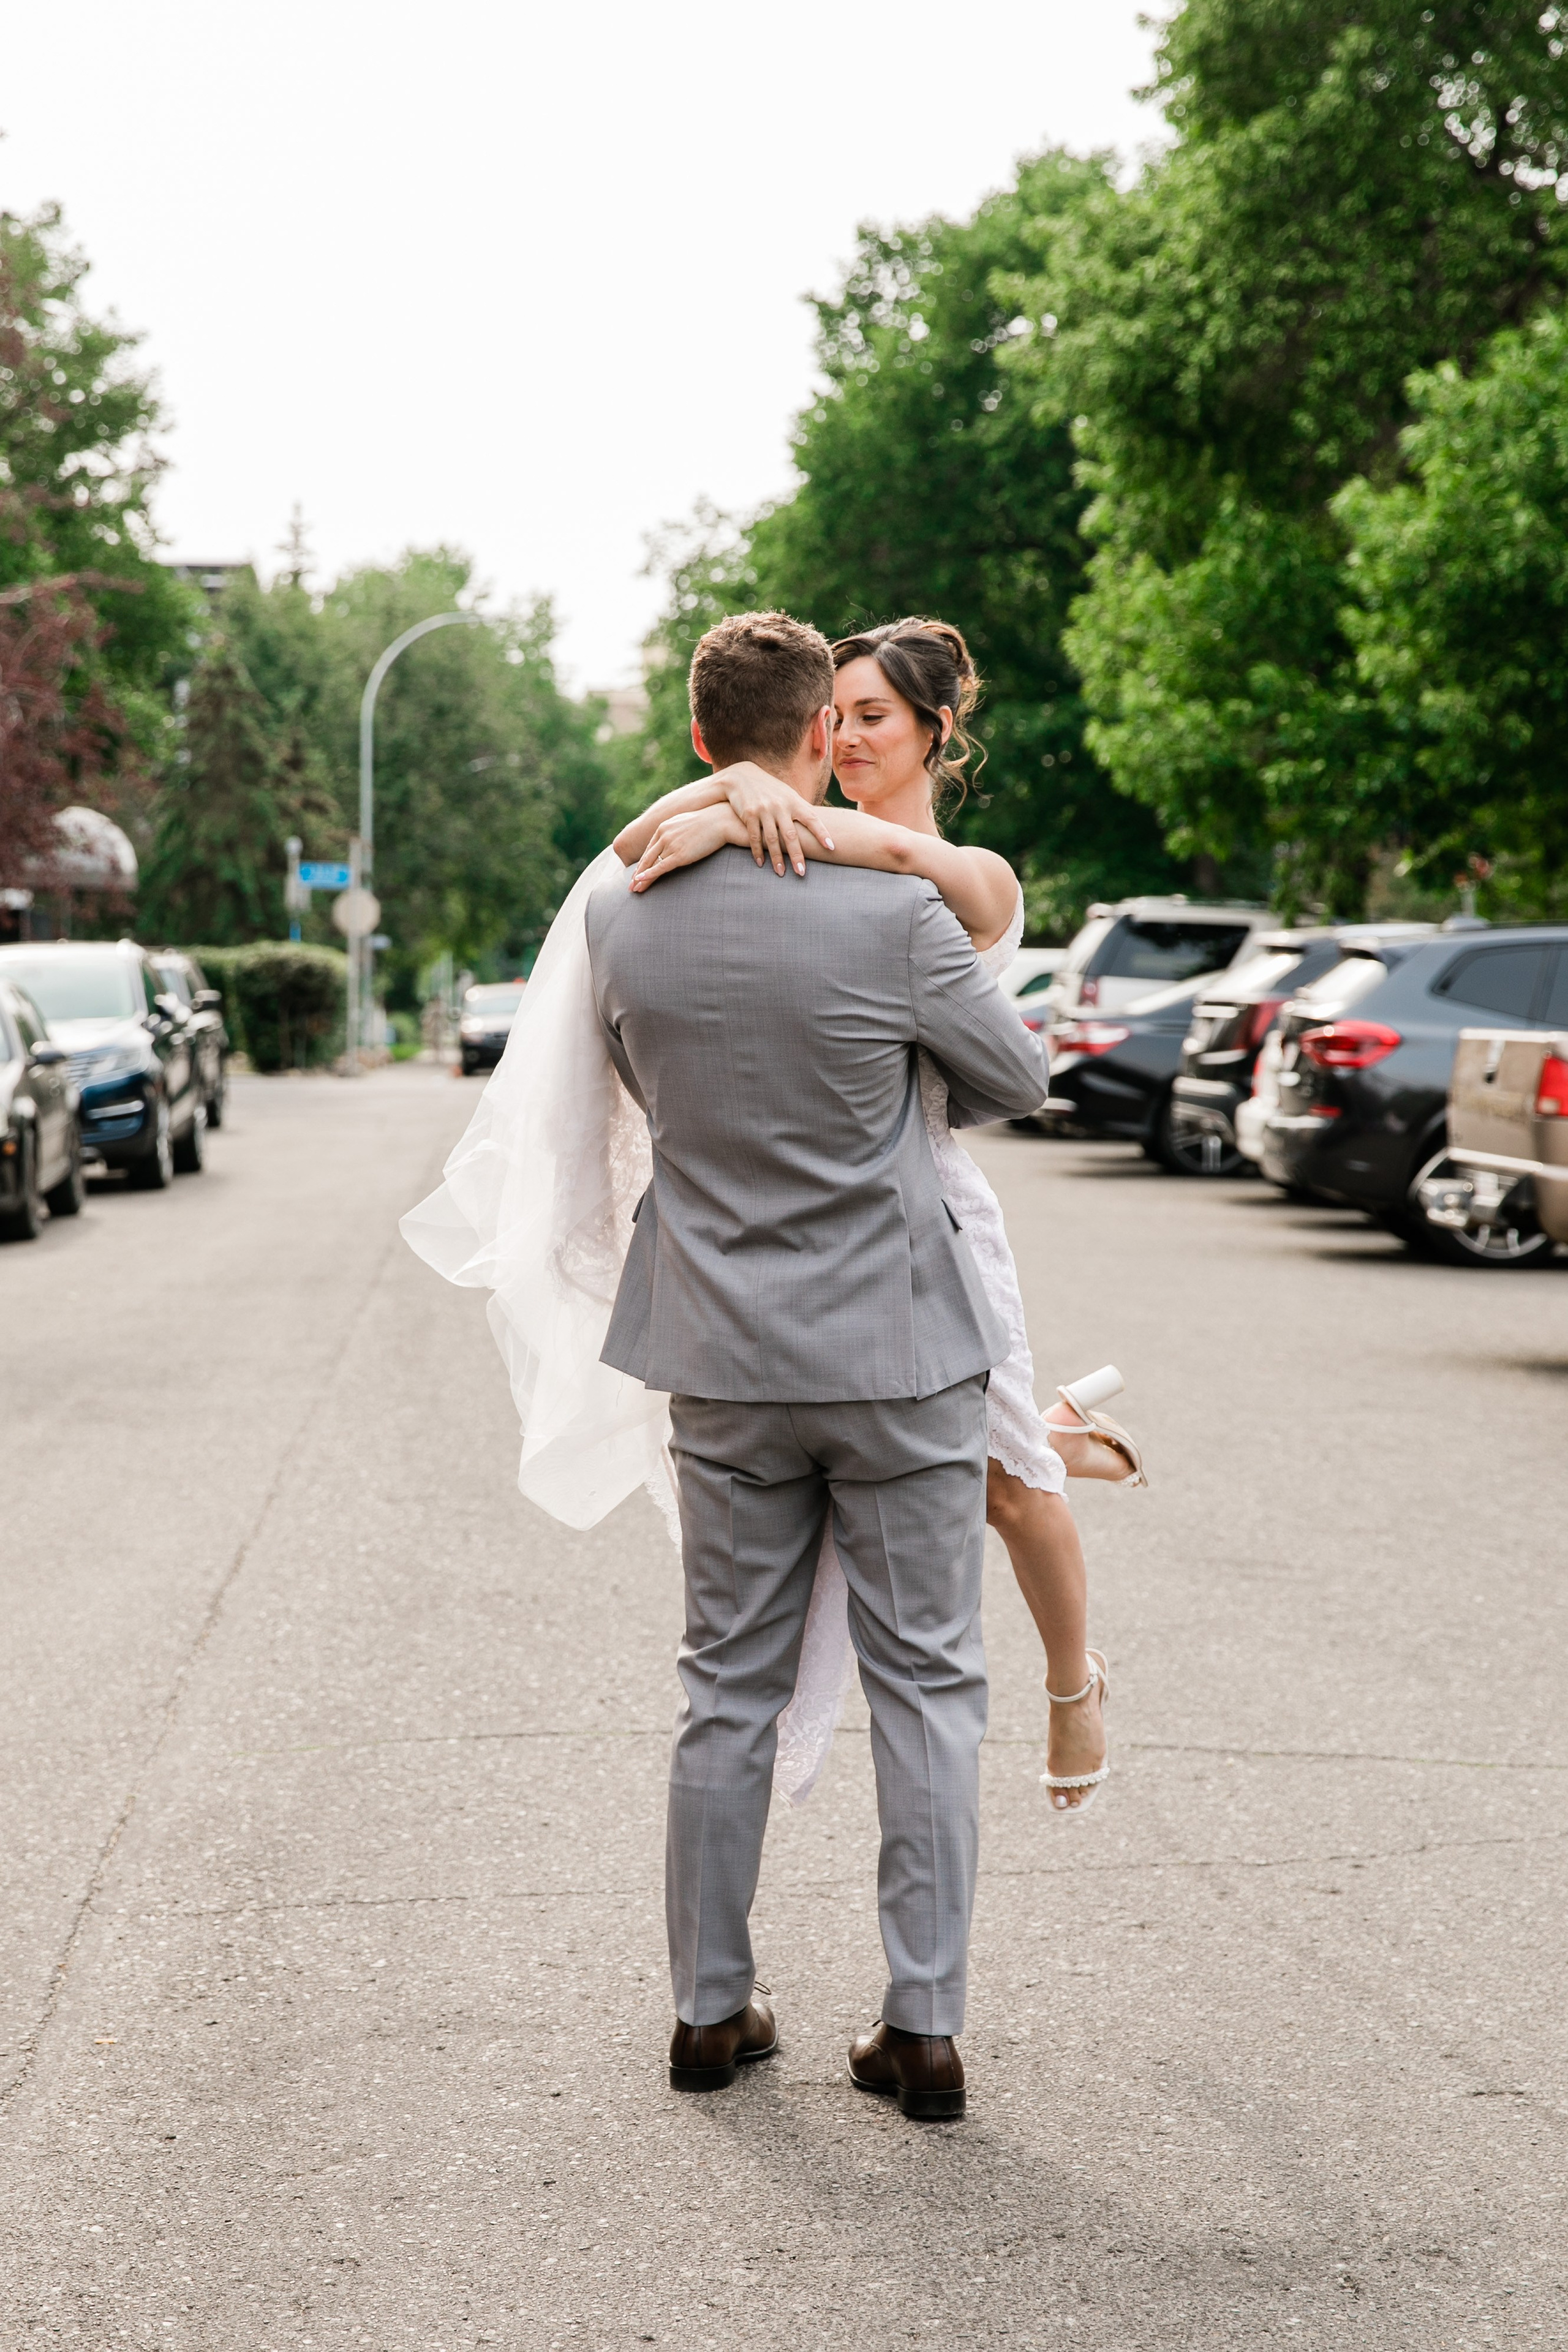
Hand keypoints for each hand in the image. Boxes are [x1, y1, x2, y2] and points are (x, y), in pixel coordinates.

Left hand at [630, 804, 747, 890]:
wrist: (721, 820)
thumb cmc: (709, 822)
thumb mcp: (687, 823)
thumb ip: (678, 831)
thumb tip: (680, 838)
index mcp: (664, 827)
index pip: (649, 849)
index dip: (642, 863)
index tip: (637, 873)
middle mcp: (663, 835)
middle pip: (646, 858)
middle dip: (637, 873)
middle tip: (630, 885)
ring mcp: (670, 845)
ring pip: (650, 864)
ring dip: (641, 879)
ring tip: (634, 889)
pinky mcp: (679, 855)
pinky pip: (660, 867)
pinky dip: (649, 875)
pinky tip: (640, 881)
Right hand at [709, 760, 835, 876]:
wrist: (741, 777)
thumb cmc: (770, 790)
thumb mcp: (787, 795)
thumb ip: (800, 809)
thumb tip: (819, 825)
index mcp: (793, 801)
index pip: (811, 818)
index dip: (821, 833)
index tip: (831, 847)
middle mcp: (780, 806)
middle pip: (791, 835)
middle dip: (796, 855)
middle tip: (801, 873)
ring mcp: (764, 810)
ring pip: (772, 839)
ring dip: (776, 858)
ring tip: (781, 873)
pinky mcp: (749, 815)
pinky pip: (755, 837)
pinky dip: (757, 852)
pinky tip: (761, 863)